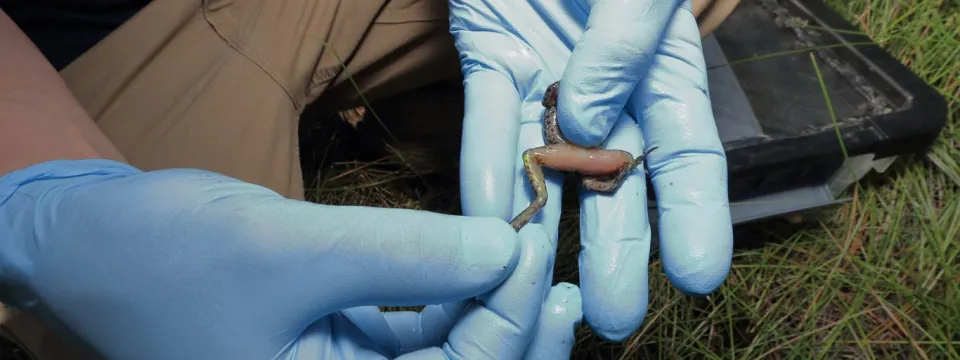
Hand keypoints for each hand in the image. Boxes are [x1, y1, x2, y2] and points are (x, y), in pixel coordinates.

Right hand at [0, 159, 581, 358]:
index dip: (505, 321)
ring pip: (446, 352)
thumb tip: (504, 247)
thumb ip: (401, 255)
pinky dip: (452, 294)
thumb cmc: (167, 257)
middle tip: (549, 261)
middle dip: (512, 323)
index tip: (532, 250)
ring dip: (491, 306)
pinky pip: (418, 330)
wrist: (97, 244)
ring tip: (531, 255)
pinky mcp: (344, 342)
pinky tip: (482, 259)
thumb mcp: (286, 251)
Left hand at [450, 0, 732, 340]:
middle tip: (613, 313)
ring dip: (546, 230)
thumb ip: (627, 45)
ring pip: (549, 167)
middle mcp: (608, 90)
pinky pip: (489, 121)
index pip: (689, 155)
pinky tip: (489, 218)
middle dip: (616, 249)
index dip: (696, 217)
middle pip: (617, 182)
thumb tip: (595, 125)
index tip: (700, 276)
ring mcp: (548, 81)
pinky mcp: (492, 62)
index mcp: (665, 70)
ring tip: (542, 291)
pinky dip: (487, 165)